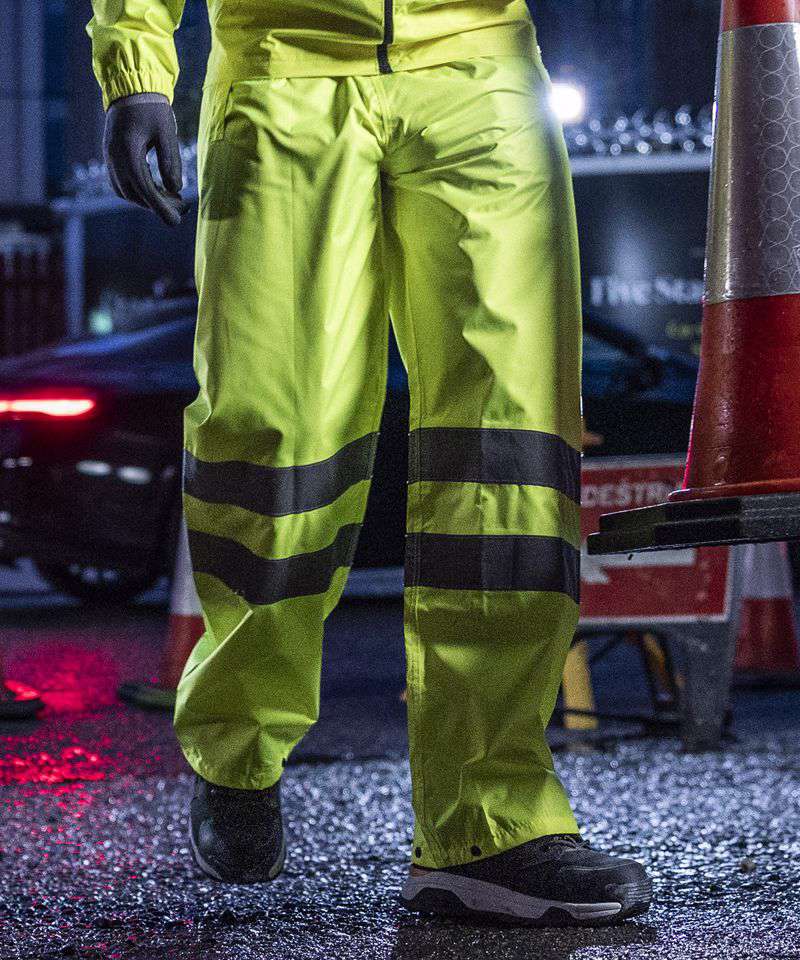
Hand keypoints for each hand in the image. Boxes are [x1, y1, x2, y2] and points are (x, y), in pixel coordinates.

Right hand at [103, 93, 187, 226]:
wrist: (130, 86)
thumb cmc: (151, 107)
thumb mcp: (166, 132)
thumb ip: (170, 161)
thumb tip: (175, 189)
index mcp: (127, 151)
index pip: (144, 189)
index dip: (161, 208)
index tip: (176, 222)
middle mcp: (114, 157)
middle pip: (134, 195)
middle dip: (157, 206)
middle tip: (181, 208)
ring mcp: (110, 157)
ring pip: (125, 192)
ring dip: (146, 200)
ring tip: (170, 199)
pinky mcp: (111, 156)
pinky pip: (121, 182)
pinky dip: (138, 191)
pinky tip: (156, 189)